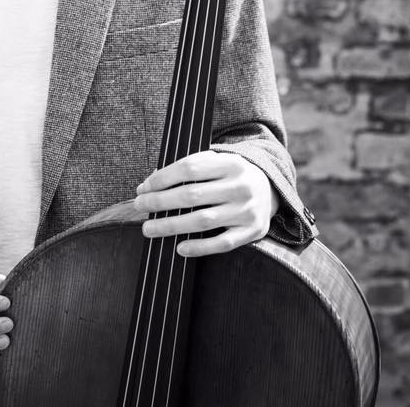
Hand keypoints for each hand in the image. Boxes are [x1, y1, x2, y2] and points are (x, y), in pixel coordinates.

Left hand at [133, 150, 278, 257]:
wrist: (270, 189)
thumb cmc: (230, 175)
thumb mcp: (216, 162)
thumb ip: (189, 168)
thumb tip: (151, 182)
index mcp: (230, 163)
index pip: (189, 168)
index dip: (162, 178)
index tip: (142, 188)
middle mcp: (240, 185)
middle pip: (191, 195)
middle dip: (159, 201)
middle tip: (139, 206)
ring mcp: (247, 210)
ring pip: (202, 220)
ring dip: (170, 225)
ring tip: (149, 228)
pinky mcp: (252, 232)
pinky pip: (222, 243)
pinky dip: (199, 247)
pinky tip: (179, 247)